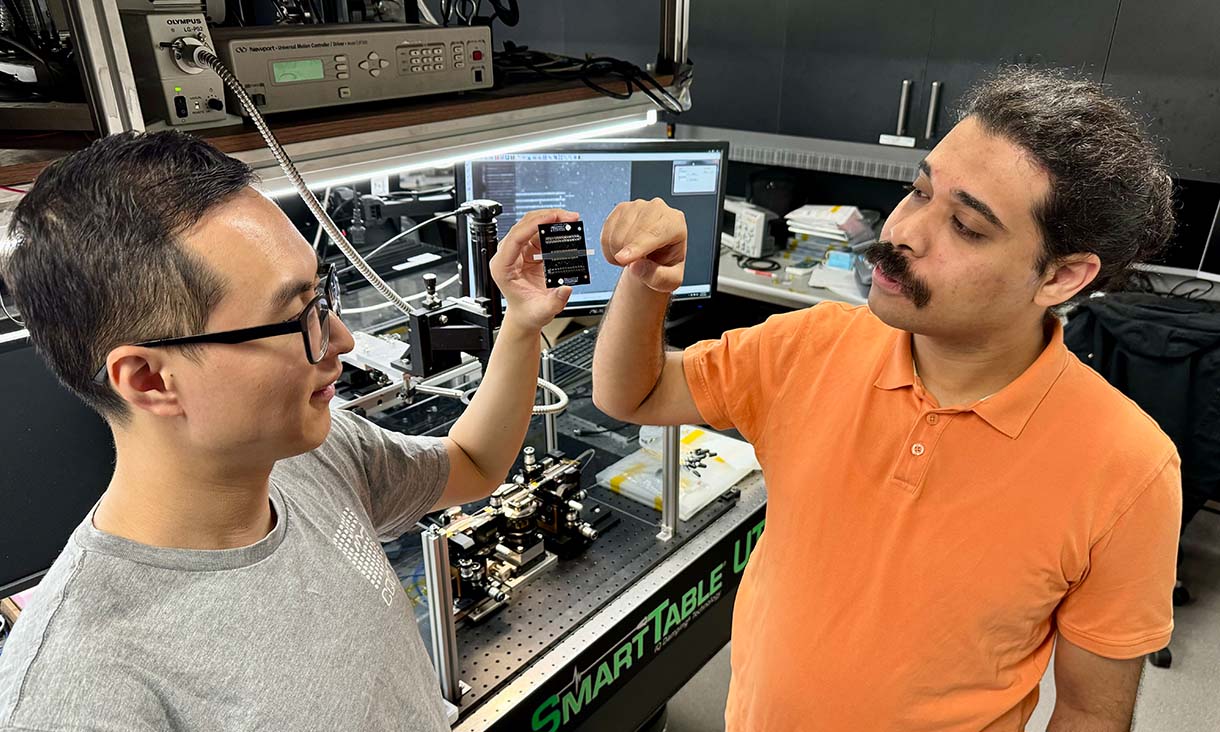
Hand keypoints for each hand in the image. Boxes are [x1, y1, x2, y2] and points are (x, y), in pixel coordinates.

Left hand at [490, 208, 578, 331]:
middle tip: (568, 216)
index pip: (515, 238)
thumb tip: (567, 287)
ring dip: (551, 219)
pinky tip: (565, 227)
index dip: (532, 225)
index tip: (551, 218)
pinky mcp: (527, 250)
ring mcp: (517, 251)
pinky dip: (552, 227)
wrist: (526, 315)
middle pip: (523, 226)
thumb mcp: (543, 311)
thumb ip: (556, 301)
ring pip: (531, 225)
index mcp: (502, 267)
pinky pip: (539, 232)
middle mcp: (507, 256)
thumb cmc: (528, 312)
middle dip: (546, 217)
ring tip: (570, 219)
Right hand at [601, 198, 686, 292]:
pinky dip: (609, 249)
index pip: (654, 233)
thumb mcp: (671, 280)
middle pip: (633, 233)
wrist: (656, 258)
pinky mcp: (621, 209)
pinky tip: (621, 250)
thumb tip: (635, 265)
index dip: (637, 247)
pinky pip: (606, 233)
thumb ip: (658, 277)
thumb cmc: (666, 266)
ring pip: (617, 234)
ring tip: (631, 258)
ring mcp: (637, 206)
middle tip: (636, 265)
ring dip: (618, 254)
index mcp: (675, 223)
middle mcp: (657, 209)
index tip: (623, 259)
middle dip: (628, 256)